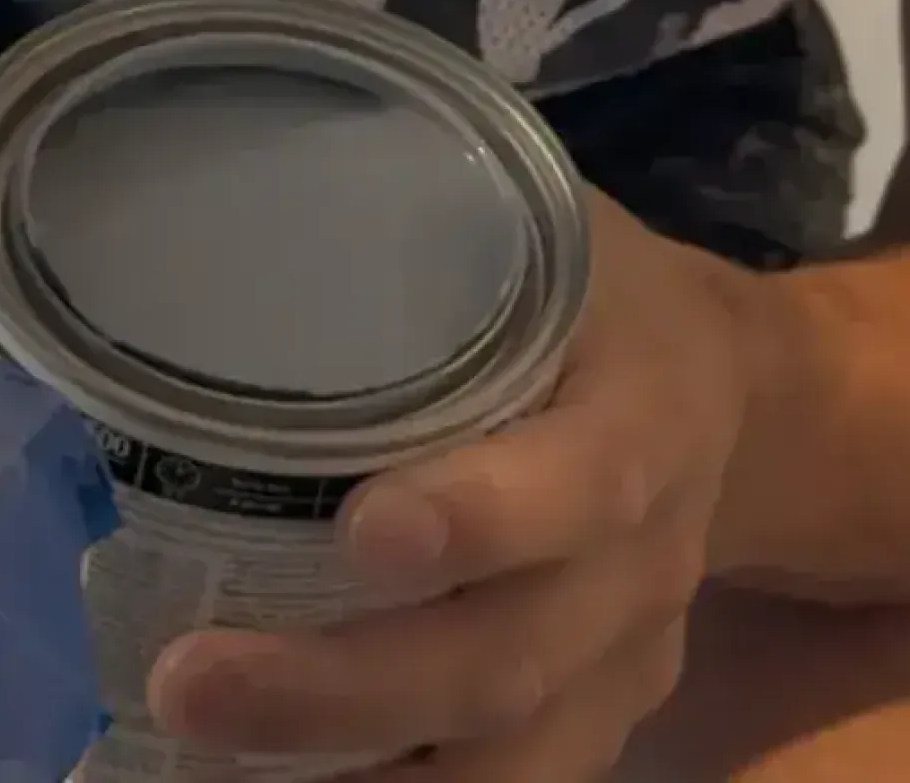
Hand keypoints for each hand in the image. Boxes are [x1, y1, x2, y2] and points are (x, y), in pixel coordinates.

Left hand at [148, 194, 756, 781]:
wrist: (722, 393)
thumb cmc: (587, 291)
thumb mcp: (539, 224)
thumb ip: (423, 223)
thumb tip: (226, 185)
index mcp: (647, 409)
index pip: (587, 480)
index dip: (485, 516)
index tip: (365, 532)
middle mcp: (646, 557)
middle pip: (516, 657)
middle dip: (348, 687)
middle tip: (187, 678)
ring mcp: (625, 658)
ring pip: (510, 755)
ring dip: (352, 769)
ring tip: (193, 749)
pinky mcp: (596, 719)